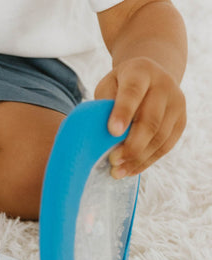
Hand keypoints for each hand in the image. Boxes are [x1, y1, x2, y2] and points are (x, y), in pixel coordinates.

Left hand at [94, 57, 185, 178]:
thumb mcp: (108, 87)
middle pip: (150, 120)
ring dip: (138, 158)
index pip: (132, 92)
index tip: (113, 132)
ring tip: (117, 171)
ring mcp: (176, 103)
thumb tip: (95, 137)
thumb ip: (103, 106)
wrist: (150, 78)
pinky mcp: (180, 121)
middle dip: (131, 145)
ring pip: (160, 137)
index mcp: (140, 72)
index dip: (123, 113)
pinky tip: (130, 170)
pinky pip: (166, 146)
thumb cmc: (119, 87)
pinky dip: (147, 161)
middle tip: (112, 161)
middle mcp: (163, 85)